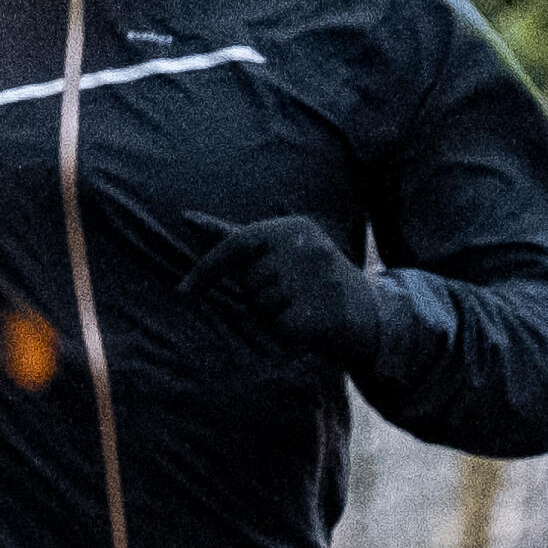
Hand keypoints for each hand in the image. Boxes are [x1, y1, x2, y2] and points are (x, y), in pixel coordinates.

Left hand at [182, 212, 410, 380]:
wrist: (365, 311)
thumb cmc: (307, 277)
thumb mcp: (274, 248)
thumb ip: (231, 235)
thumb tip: (186, 217)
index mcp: (294, 227)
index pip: (236, 244)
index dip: (205, 269)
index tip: (182, 292)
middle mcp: (308, 248)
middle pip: (247, 281)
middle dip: (256, 292)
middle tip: (287, 291)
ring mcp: (317, 279)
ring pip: (260, 305)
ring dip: (270, 312)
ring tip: (298, 304)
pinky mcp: (320, 312)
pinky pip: (276, 326)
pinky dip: (283, 330)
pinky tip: (305, 320)